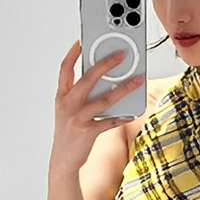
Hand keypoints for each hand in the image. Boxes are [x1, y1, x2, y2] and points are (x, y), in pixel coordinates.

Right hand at [49, 40, 143, 173]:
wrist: (63, 160)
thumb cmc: (68, 132)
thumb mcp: (68, 109)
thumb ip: (80, 93)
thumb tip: (104, 78)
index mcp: (62, 96)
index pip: (65, 68)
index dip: (74, 52)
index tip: (83, 39)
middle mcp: (68, 105)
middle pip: (87, 79)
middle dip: (105, 64)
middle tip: (121, 54)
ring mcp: (77, 118)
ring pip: (103, 100)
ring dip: (123, 89)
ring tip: (137, 81)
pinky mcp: (88, 132)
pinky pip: (109, 122)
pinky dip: (122, 116)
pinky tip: (132, 112)